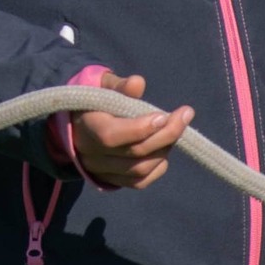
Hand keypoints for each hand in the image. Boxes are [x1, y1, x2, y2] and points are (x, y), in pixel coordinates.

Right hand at [71, 73, 193, 189]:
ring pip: (139, 170)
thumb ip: (119, 85)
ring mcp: (101, 171)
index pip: (111, 136)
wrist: (80, 125)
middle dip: (165, 135)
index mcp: (85, 127)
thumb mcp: (102, 86)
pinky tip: (163, 149)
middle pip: (134, 153)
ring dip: (164, 150)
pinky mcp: (112, 181)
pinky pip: (140, 181)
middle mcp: (91, 154)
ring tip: (174, 130)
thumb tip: (138, 83)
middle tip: (185, 115)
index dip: (141, 128)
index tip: (164, 114)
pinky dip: (158, 167)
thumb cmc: (96, 100)